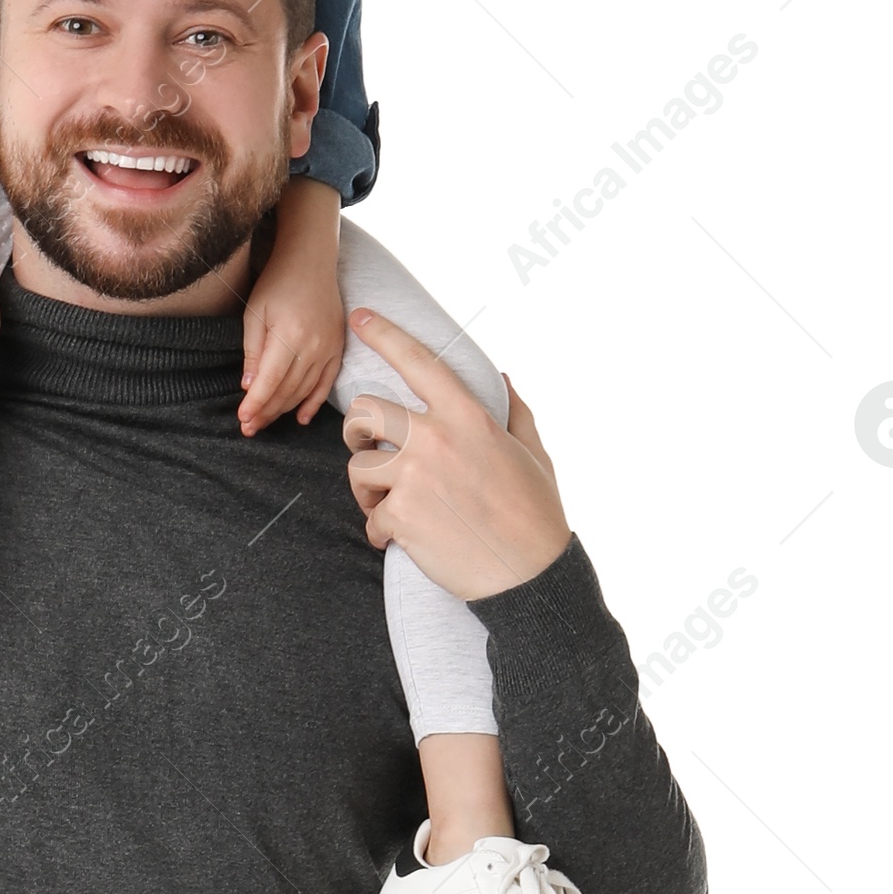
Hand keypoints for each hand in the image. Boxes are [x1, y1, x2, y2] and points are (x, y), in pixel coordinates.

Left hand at [238, 264, 346, 432]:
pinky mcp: (337, 347)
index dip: (256, 404)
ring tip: (265, 422)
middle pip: (287, 391)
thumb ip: (253, 351)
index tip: (242, 420)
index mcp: (289, 336)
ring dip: (284, 410)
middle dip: (266, 412)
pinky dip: (314, 402)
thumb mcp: (254, 313)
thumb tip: (249, 387)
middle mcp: (313, 346)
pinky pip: (326, 383)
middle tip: (249, 428)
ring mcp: (329, 348)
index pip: (270, 381)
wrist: (311, 260)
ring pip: (305, 391)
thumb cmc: (277, 283)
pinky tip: (301, 418)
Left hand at [341, 311, 569, 600]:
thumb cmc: (535, 514)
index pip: (418, 362)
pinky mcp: (401, 516)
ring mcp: (415, 477)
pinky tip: (404, 540)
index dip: (383, 334)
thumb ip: (514, 410)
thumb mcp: (533, 452)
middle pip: (365, 413)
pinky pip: (371, 518)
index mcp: (468, 417)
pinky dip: (383, 533)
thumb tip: (503, 376)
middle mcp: (436, 439)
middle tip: (370, 451)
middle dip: (358, 432)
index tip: (359, 317)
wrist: (528, 576)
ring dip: (368, 489)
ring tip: (391, 506)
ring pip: (359, 467)